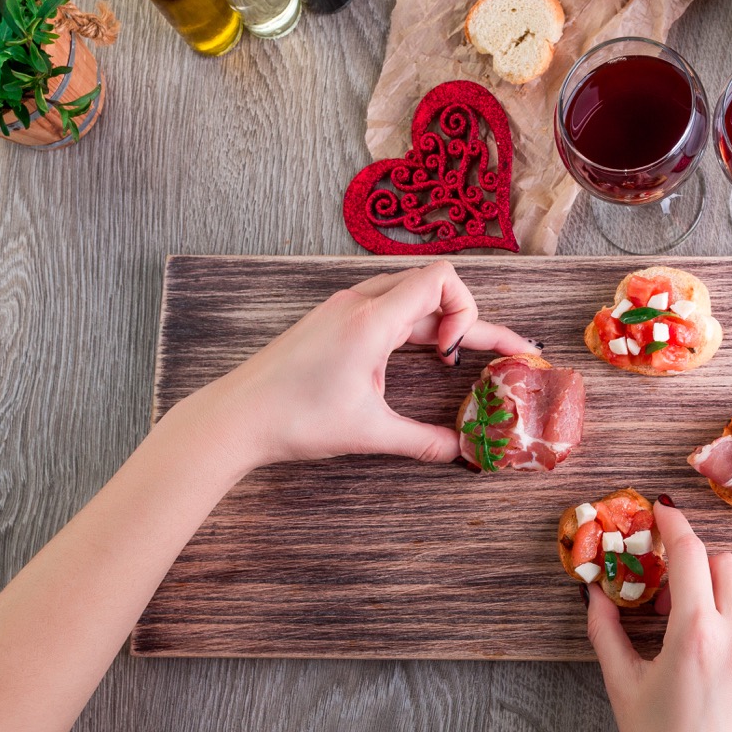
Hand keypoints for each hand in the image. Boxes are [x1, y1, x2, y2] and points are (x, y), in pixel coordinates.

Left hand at [187, 260, 535, 467]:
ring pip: (407, 293)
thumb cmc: (295, 419)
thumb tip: (460, 452)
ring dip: (438, 318)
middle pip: (431, 286)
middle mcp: (358, 303)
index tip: (454, 355)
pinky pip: (384, 305)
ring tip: (452, 353)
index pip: (441, 280)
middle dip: (467, 318)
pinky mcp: (330, 320)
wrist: (235, 417)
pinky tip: (415, 353)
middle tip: (496, 352)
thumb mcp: (368, 433)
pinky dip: (411, 322)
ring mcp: (341, 308)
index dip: (467, 310)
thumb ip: (422, 441)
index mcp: (371, 320)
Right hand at [586, 498, 731, 731]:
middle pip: (727, 562)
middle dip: (698, 565)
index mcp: (694, 636)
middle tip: (677, 593)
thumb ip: (604, 631)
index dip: (674, 524)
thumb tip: (592, 592)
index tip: (663, 512)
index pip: (690, 555)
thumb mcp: (622, 685)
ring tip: (709, 613)